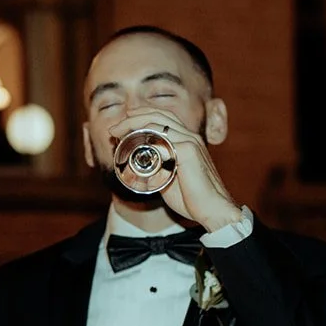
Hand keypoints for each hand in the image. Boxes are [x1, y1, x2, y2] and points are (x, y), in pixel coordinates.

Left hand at [109, 108, 245, 231]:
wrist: (212, 210)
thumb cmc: (192, 198)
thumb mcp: (169, 179)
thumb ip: (157, 169)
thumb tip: (139, 168)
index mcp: (187, 140)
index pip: (163, 118)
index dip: (141, 117)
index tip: (122, 125)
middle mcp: (190, 137)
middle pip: (158, 115)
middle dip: (133, 117)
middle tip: (114, 128)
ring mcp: (190, 142)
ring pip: (158, 124)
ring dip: (134, 124)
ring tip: (117, 132)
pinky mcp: (189, 151)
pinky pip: (162, 139)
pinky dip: (144, 140)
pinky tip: (131, 144)